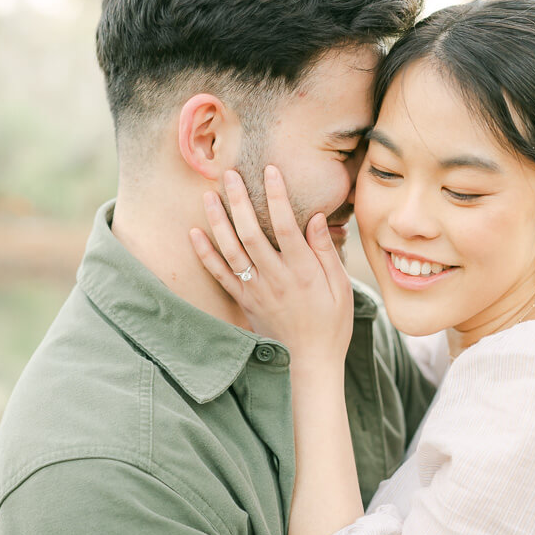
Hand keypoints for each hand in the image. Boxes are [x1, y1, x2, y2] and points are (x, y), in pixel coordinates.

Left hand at [189, 166, 353, 365]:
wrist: (310, 364)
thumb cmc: (331, 324)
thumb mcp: (341, 288)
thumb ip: (326, 252)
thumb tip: (316, 217)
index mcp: (303, 272)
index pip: (287, 226)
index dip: (277, 196)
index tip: (270, 170)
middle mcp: (276, 279)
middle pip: (251, 233)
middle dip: (238, 201)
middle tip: (229, 174)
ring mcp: (256, 291)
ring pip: (231, 251)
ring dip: (217, 221)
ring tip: (207, 195)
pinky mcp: (244, 303)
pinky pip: (220, 276)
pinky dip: (205, 254)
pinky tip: (193, 233)